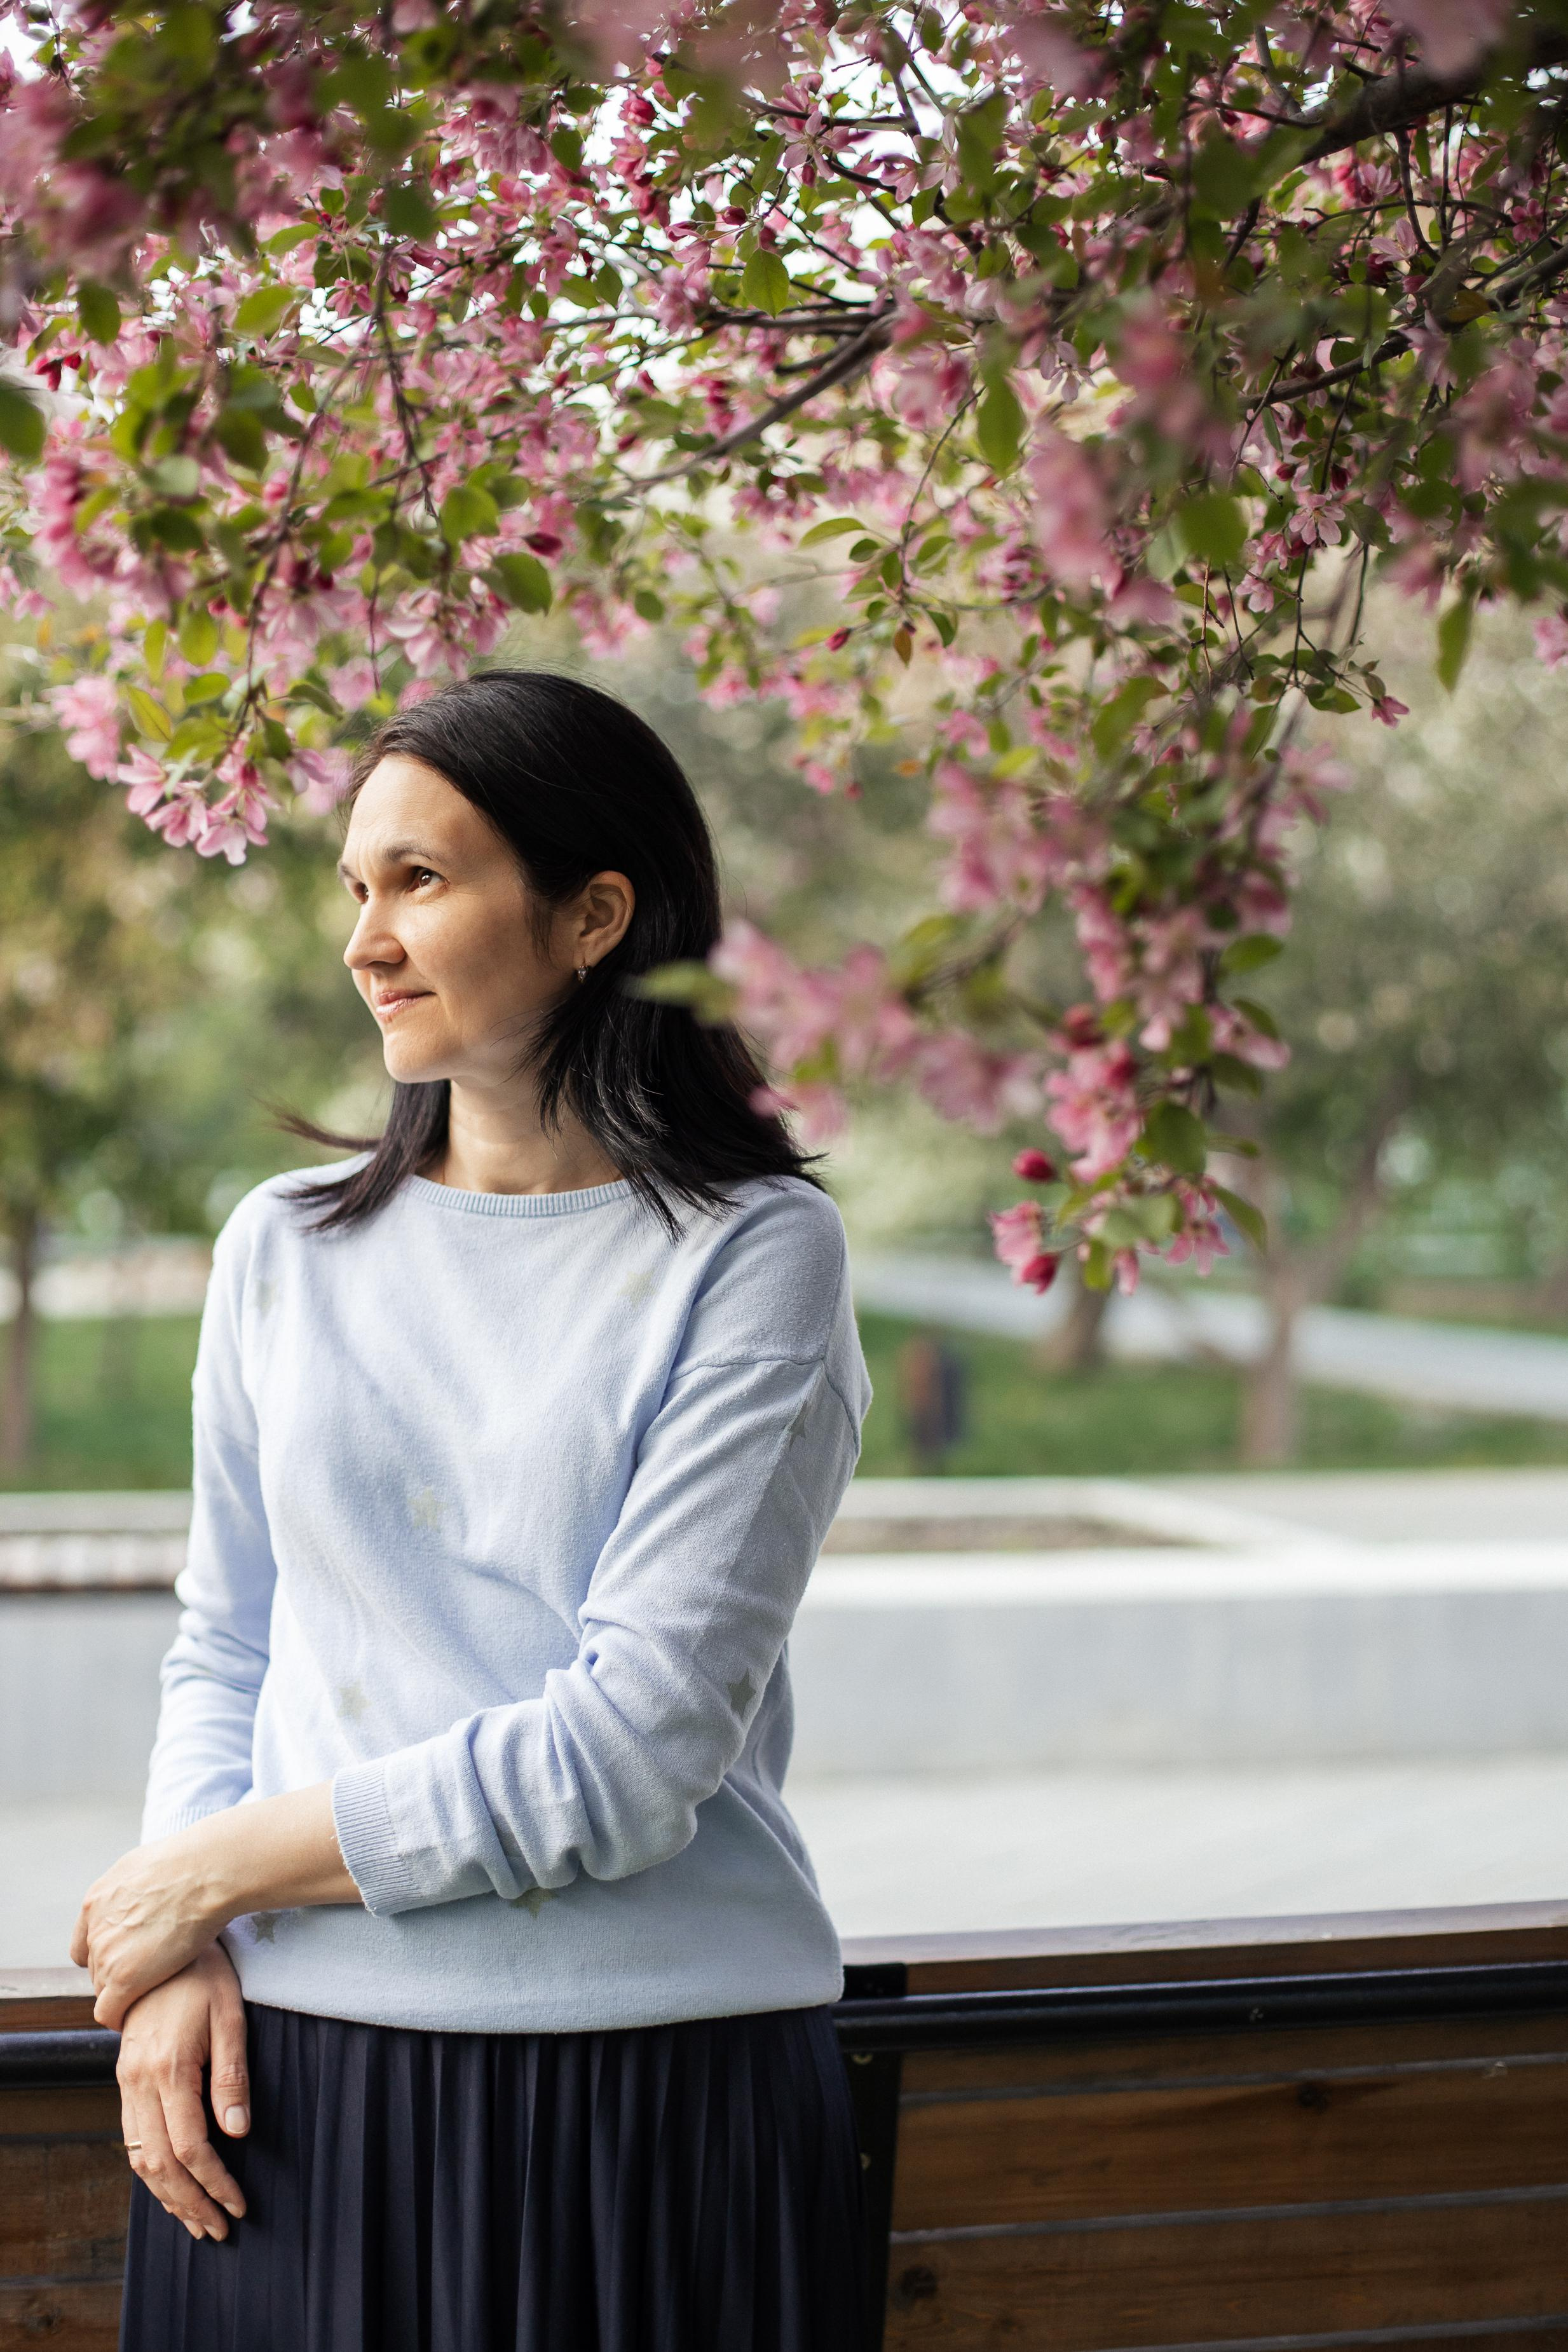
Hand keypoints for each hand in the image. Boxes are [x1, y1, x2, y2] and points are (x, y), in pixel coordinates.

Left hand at [71, 1827, 226, 2027]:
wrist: (205, 1872)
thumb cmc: (189, 1863)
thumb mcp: (144, 1866)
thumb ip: (130, 1888)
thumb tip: (141, 1892)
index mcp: (96, 1902)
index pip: (85, 1945)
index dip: (106, 1955)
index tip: (129, 1959)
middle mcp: (95, 1929)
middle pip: (97, 1968)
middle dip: (118, 1973)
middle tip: (149, 1974)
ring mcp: (107, 1955)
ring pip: (104, 1989)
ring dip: (123, 1992)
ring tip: (151, 1990)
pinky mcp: (124, 1979)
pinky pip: (108, 2012)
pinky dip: (119, 2017)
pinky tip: (134, 2016)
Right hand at [116, 1945, 249, 2242]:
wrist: (160, 1946)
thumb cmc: (203, 1976)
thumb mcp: (230, 2016)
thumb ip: (232, 2076)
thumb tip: (238, 2133)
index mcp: (168, 2069)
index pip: (190, 2147)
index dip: (215, 2182)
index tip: (239, 2204)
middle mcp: (139, 2082)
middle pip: (160, 2164)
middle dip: (190, 2203)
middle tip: (219, 2229)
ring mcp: (126, 2082)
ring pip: (139, 2157)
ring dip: (167, 2195)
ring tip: (196, 2221)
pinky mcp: (125, 2079)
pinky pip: (131, 2138)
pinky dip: (150, 2170)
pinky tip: (170, 2185)